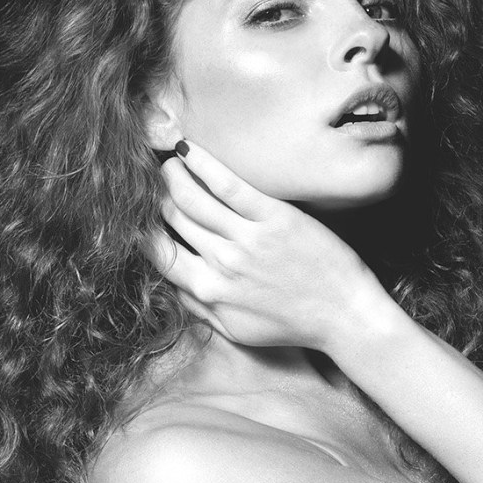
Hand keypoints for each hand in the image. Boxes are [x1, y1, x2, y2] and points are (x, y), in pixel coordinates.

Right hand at [146, 140, 383, 352]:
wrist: (344, 318)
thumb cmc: (293, 326)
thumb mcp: (238, 332)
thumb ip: (200, 309)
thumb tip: (171, 285)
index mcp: (210, 293)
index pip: (158, 254)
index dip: (142, 229)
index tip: (139, 214)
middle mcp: (223, 265)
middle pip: (173, 219)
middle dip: (155, 195)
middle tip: (151, 178)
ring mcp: (248, 240)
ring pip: (193, 199)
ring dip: (173, 175)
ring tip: (168, 162)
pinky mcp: (274, 219)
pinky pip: (229, 186)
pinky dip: (204, 165)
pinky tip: (188, 150)